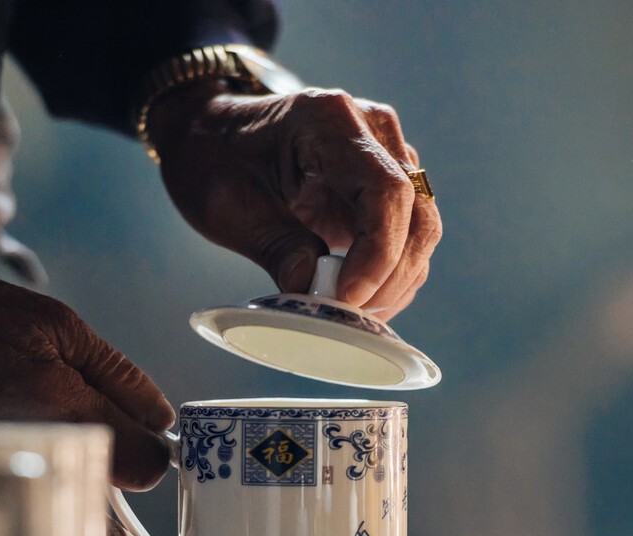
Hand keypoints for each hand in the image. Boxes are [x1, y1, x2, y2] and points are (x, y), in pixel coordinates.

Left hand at [147, 85, 442, 319]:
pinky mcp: (386, 186)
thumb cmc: (214, 160)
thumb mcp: (229, 208)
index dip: (377, 254)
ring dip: (395, 282)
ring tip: (350, 313)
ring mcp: (387, 155)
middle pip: (417, 213)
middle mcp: (372, 129)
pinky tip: (359, 300)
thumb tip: (316, 297)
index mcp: (329, 121)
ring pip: (422, 229)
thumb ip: (278, 249)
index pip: (385, 191)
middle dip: (390, 277)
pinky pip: (408, 237)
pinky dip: (391, 275)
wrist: (211, 135)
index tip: (346, 297)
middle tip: (348, 317)